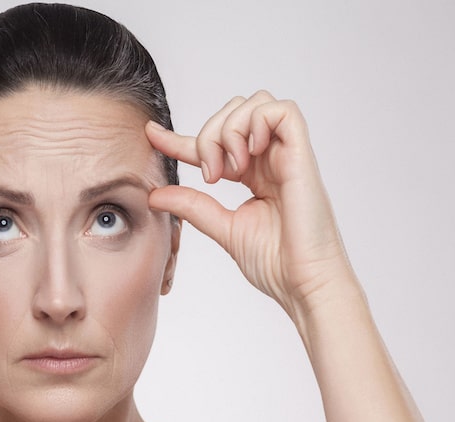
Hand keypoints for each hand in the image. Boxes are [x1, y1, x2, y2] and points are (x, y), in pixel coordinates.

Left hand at [145, 91, 353, 318]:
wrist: (303, 285)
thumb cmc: (276, 263)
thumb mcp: (222, 228)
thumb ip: (192, 206)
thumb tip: (155, 194)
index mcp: (254, 176)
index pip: (212, 143)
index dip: (178, 136)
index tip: (151, 134)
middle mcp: (270, 161)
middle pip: (233, 113)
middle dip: (208, 134)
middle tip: (210, 176)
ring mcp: (287, 157)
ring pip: (255, 104)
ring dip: (230, 130)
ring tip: (231, 169)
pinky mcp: (302, 157)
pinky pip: (283, 112)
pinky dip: (257, 123)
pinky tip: (249, 155)